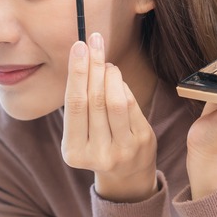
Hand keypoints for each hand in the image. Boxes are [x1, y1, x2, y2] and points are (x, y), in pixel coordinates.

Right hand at [61, 32, 156, 202]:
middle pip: (94, 100)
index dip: (76, 73)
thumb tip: (83, 58)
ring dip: (110, 74)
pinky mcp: (142, 142)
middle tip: (93, 41)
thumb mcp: (80, 133)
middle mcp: (97, 154)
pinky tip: (116, 78)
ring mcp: (122, 150)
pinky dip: (122, 86)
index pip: (75, 105)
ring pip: (115, 101)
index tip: (78, 47)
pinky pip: (131, 105)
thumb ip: (80, 103)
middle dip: (93, 65)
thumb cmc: (97, 144)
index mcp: (74, 152)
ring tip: (105, 62)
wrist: (126, 175)